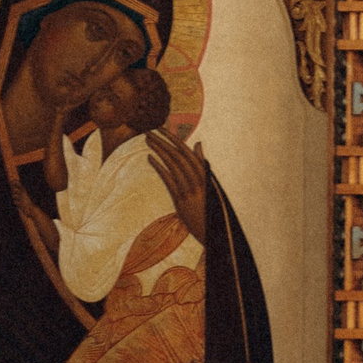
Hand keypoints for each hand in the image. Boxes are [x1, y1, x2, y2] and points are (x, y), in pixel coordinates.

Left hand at [146, 130, 206, 245]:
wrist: (215, 234)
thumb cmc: (212, 208)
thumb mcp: (209, 183)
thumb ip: (202, 163)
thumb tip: (198, 144)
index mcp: (205, 175)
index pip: (187, 152)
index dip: (174, 138)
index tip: (162, 128)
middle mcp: (198, 180)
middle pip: (178, 156)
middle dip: (162, 141)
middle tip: (149, 131)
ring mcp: (190, 191)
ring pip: (173, 165)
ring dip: (159, 151)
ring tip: (147, 141)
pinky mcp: (182, 201)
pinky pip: (169, 180)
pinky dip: (159, 167)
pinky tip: (150, 159)